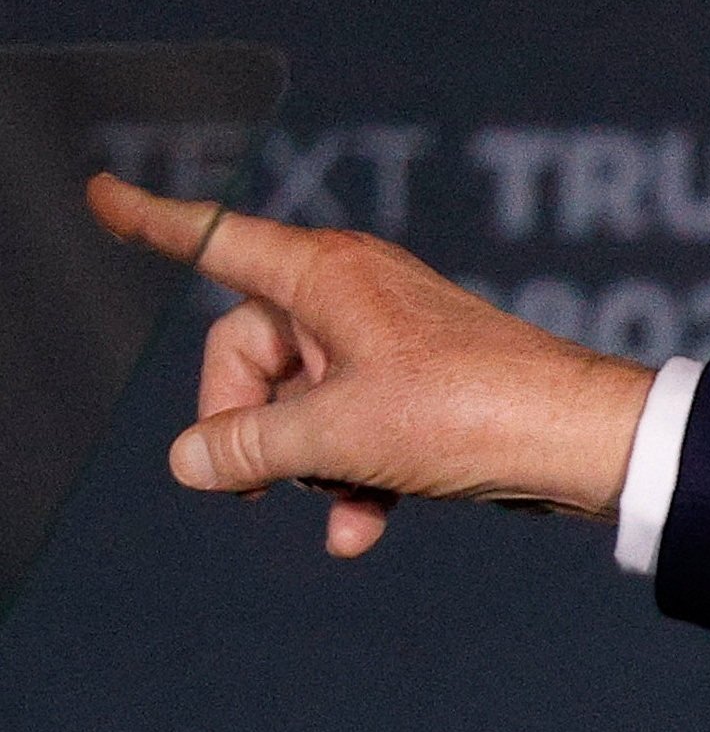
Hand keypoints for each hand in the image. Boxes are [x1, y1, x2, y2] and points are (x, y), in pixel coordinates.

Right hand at [87, 174, 653, 557]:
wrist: (586, 443)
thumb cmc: (471, 412)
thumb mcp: (339, 436)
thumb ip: (250, 446)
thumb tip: (190, 462)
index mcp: (326, 275)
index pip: (214, 241)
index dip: (153, 223)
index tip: (101, 197)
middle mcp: (355, 294)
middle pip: (250, 351)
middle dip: (248, 423)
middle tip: (254, 486)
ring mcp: (391, 341)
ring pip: (306, 400)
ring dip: (307, 464)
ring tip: (333, 510)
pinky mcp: (425, 387)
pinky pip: (358, 426)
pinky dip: (351, 476)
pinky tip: (356, 534)